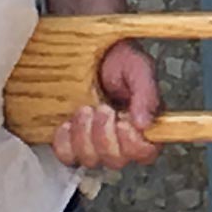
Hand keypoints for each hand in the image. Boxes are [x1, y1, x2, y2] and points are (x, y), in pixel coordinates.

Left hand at [52, 40, 163, 171]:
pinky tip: (68, 122)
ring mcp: (94, 142)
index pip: (146, 153)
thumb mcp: (137, 68)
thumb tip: (145, 123)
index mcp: (143, 125)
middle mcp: (120, 139)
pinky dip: (64, 141)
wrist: (87, 50)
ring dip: (84, 135)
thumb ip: (146, 93)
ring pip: (90, 160)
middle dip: (104, 135)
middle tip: (102, 108)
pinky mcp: (70, 141)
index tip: (123, 121)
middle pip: (115, 161)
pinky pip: (66, 156)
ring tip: (85, 109)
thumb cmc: (115, 58)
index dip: (133, 144)